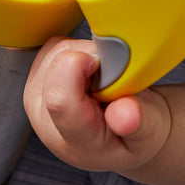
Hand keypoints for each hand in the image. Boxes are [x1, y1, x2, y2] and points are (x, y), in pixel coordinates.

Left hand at [23, 37, 171, 173]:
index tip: (110, 67)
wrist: (123, 134)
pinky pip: (53, 44)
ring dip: (84, 53)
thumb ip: (137, 122)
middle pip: (59, 63)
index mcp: (73, 139)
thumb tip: (126, 115)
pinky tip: (89, 71)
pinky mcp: (36, 76)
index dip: (83, 68)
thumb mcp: (149, 133)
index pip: (60, 99)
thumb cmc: (136, 133)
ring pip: (56, 49)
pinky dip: (76, 49)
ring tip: (101, 78)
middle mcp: (45, 118)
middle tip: (112, 79)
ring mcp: (35, 96)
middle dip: (92, 58)